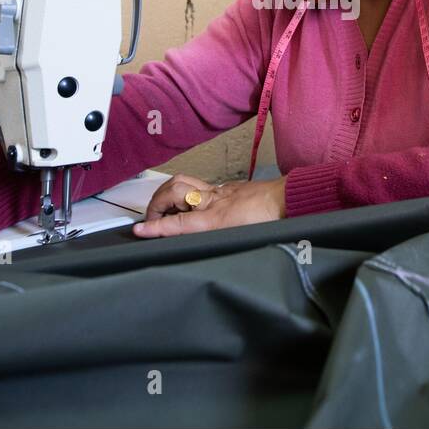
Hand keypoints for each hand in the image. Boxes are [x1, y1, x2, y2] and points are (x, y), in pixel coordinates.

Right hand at [133, 173, 286, 238]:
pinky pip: (198, 184)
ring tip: (164, 208)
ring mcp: (218, 191)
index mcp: (215, 219)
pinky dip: (185, 191)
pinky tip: (188, 203)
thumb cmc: (270, 222)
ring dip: (167, 192)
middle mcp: (212, 201)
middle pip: (174, 192)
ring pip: (183, 181)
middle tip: (151, 219)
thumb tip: (200, 247)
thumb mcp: (241, 242)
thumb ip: (218, 243)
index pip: (177, 224)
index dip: (156, 228)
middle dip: (156, 203)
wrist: (289, 200)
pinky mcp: (225, 187)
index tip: (139, 232)